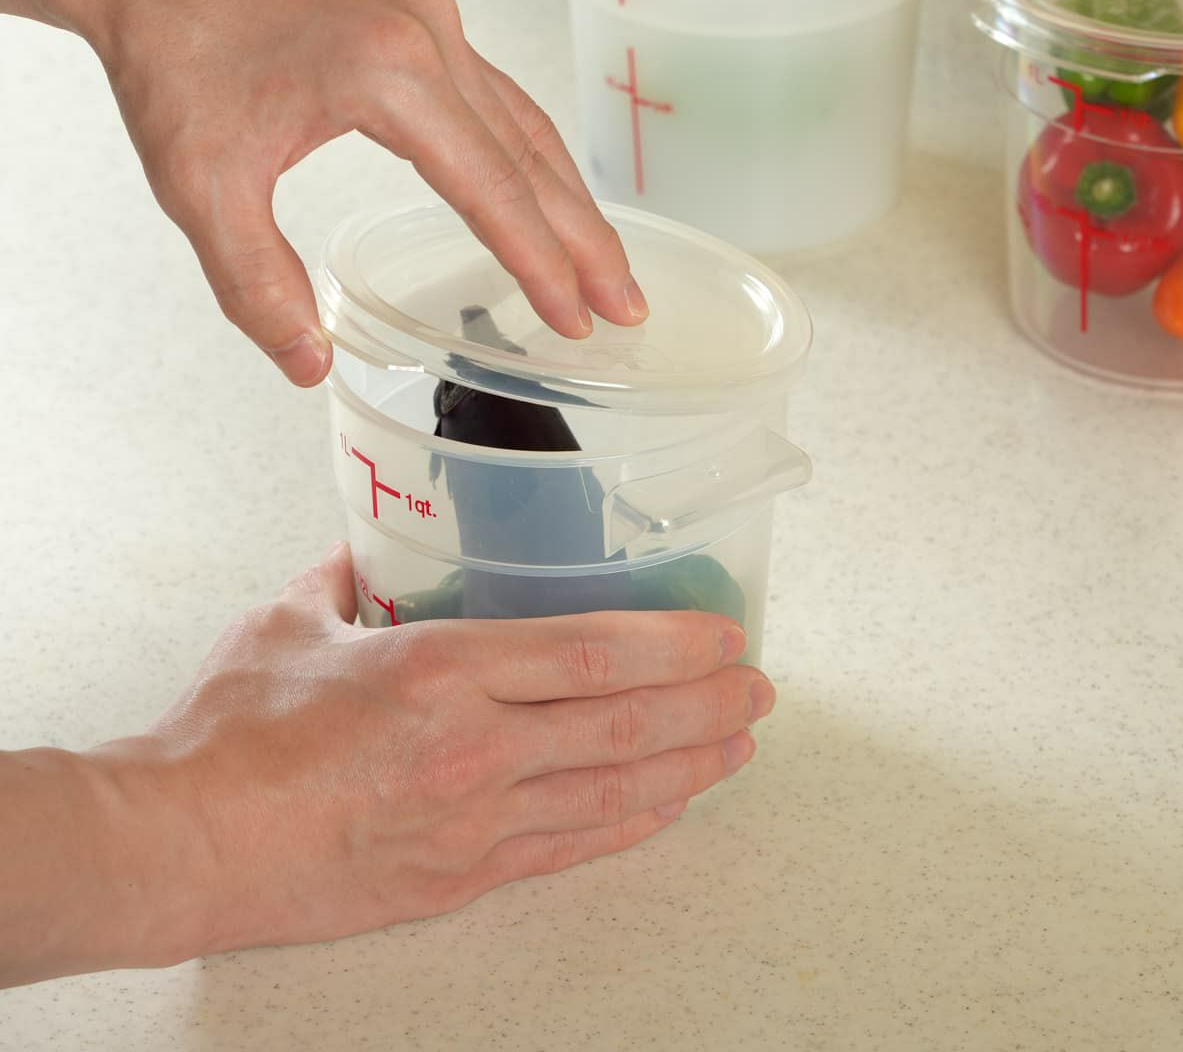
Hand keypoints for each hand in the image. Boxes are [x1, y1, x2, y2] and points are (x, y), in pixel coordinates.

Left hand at [13, 0, 647, 383]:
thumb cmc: (171, 52)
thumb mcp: (199, 185)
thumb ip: (256, 284)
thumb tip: (310, 363)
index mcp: (386, 71)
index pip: (491, 187)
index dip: (540, 263)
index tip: (577, 320)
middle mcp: (427, 33)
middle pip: (532, 156)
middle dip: (584, 241)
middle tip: (626, 307)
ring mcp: (432, 18)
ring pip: (527, 125)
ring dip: (570, 200)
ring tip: (605, 267)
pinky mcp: (421, 18)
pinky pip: (499, 99)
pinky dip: (533, 158)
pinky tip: (548, 195)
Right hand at [87, 545, 772, 964]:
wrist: (181, 844)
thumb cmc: (229, 732)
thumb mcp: (289, 621)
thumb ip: (348, 576)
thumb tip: (371, 546)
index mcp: (439, 672)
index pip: (589, 654)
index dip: (671, 643)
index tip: (723, 633)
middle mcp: (473, 749)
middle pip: (622, 726)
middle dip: (706, 706)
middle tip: (760, 688)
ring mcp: (473, 822)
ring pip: (611, 792)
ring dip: (688, 767)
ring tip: (739, 746)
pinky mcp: (459, 877)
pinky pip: (567, 849)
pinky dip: (628, 825)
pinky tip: (667, 807)